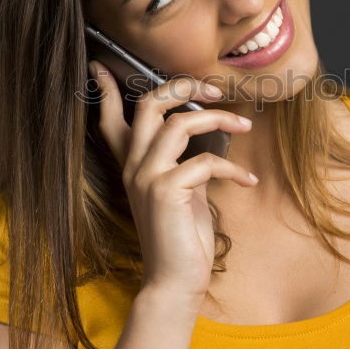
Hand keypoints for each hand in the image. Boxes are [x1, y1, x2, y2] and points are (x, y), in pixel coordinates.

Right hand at [88, 60, 255, 306]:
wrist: (176, 282)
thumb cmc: (183, 237)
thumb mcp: (183, 191)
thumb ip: (184, 161)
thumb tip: (208, 133)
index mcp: (133, 165)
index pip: (111, 120)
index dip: (106, 90)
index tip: (102, 65)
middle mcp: (134, 166)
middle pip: (148, 104)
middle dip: (181, 85)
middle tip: (212, 88)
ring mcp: (146, 177)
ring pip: (180, 123)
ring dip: (218, 118)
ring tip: (245, 124)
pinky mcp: (165, 191)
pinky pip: (204, 161)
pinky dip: (232, 167)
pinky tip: (247, 180)